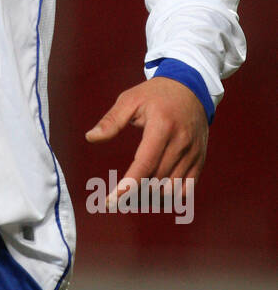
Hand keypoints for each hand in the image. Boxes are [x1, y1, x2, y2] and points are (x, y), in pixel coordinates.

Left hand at [85, 76, 207, 204]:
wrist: (191, 88)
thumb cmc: (156, 94)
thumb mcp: (130, 99)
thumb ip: (111, 120)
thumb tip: (91, 137)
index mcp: (163, 126)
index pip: (145, 163)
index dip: (128, 185)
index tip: (111, 200)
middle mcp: (181, 142)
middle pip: (156, 180)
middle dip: (134, 195)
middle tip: (115, 200)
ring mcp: (193, 153)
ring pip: (171, 189)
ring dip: (149, 199)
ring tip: (131, 199)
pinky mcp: (199, 160)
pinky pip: (186, 189)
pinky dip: (168, 198)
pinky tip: (152, 195)